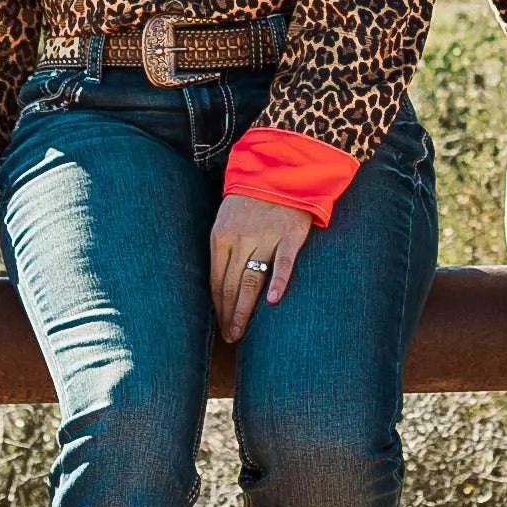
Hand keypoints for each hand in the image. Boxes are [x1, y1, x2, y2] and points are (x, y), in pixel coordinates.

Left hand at [210, 194, 313, 341]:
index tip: (221, 325)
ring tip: (242, 331)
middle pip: (231, 285)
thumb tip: (220, 285)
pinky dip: (279, 282)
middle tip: (231, 336)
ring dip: (245, 310)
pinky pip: (284, 263)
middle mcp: (240, 238)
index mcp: (221, 236)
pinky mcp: (290, 235)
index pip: (216, 280)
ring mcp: (266, 237)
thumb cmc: (251, 199)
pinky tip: (273, 302)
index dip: (218, 306)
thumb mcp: (227, 218)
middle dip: (229, 314)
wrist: (281, 170)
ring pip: (251, 280)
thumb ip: (224, 249)